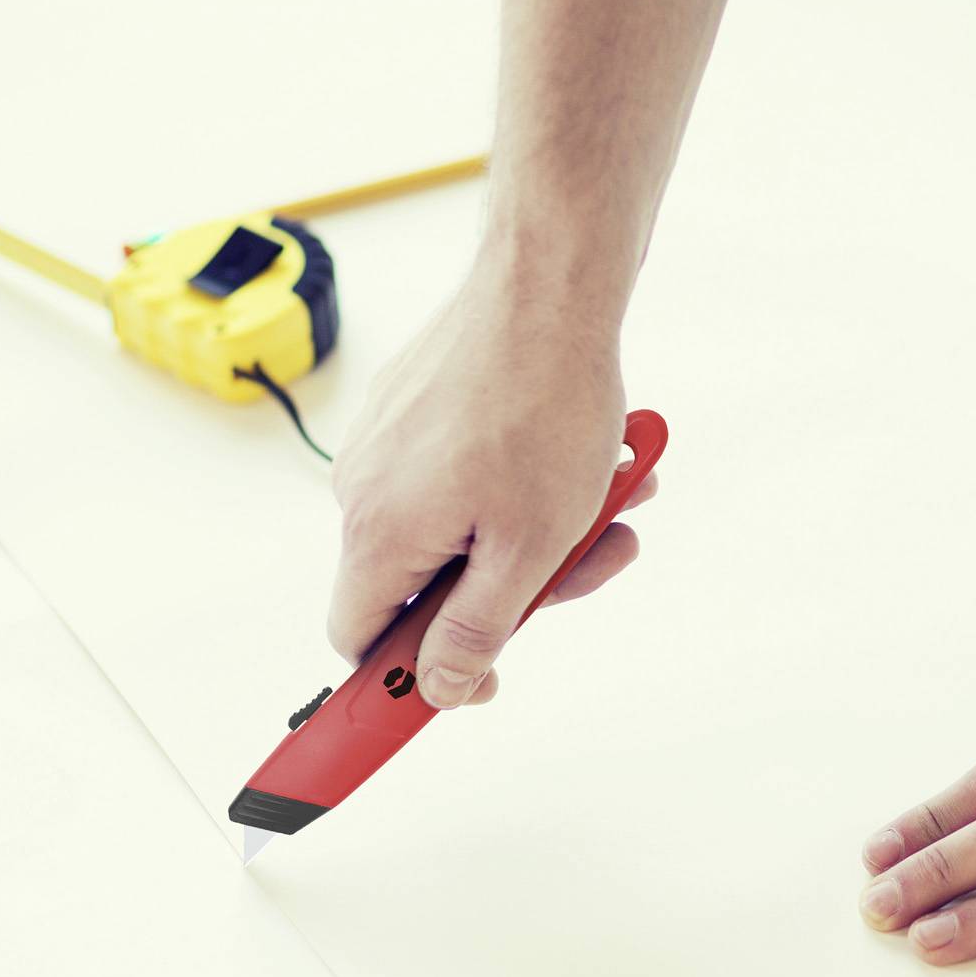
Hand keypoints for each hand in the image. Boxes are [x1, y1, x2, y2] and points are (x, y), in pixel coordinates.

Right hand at [326, 270, 652, 707]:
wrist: (549, 287)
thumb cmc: (544, 410)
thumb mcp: (528, 551)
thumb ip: (477, 631)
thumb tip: (439, 689)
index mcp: (377, 533)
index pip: (360, 639)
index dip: (412, 676)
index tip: (473, 685)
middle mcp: (364, 488)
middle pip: (431, 583)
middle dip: (521, 585)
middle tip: (594, 560)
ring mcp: (388, 441)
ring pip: (465, 524)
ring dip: (543, 527)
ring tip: (615, 493)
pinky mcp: (416, 404)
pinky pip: (468, 471)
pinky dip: (529, 479)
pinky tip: (593, 455)